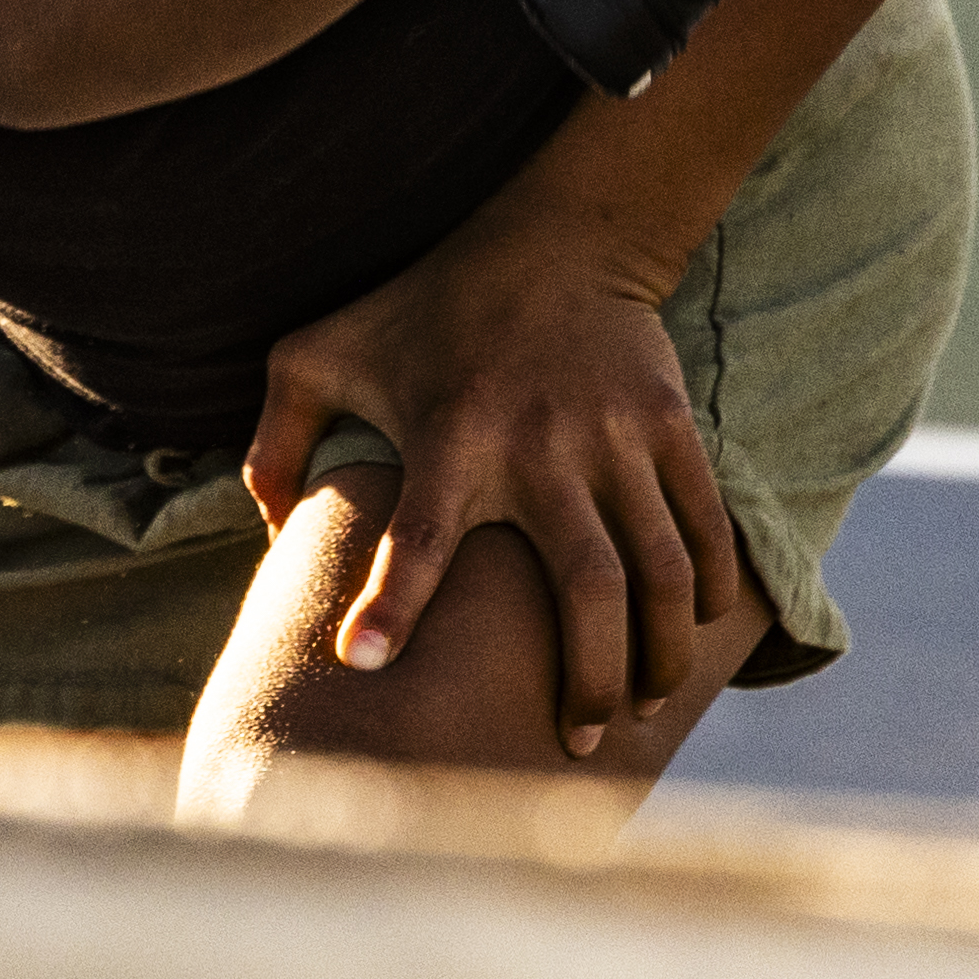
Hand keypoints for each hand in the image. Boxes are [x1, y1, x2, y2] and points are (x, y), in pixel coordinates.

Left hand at [243, 225, 742, 756]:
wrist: (558, 234)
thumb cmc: (423, 305)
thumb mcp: (321, 349)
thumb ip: (275, 440)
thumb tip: (271, 535)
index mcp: (450, 437)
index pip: (416, 534)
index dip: (391, 602)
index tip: (362, 664)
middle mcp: (540, 445)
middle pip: (586, 588)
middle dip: (592, 682)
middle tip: (581, 744)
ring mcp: (614, 437)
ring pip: (658, 571)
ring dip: (658, 655)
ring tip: (644, 708)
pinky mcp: (668, 425)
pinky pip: (702, 526)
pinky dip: (707, 589)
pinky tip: (692, 634)